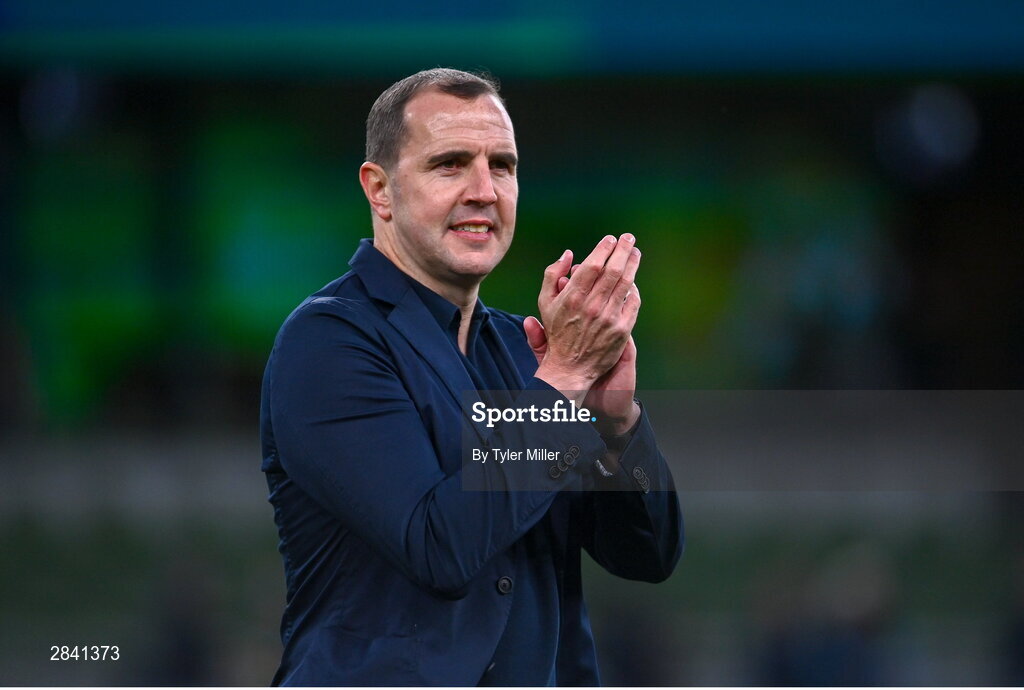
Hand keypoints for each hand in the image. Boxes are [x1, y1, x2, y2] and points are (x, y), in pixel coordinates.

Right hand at [526, 233, 641, 409]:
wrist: (570, 366)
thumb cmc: (557, 331)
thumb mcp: (545, 302)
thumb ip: (553, 274)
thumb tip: (568, 254)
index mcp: (573, 296)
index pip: (594, 264)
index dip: (604, 248)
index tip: (610, 239)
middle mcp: (592, 305)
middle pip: (614, 270)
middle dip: (623, 249)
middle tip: (628, 238)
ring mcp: (609, 318)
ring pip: (626, 284)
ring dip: (633, 264)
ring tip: (635, 252)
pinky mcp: (622, 329)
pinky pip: (632, 302)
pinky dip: (634, 288)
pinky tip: (633, 280)